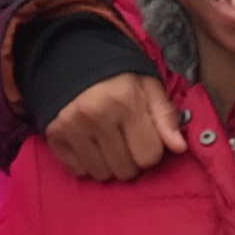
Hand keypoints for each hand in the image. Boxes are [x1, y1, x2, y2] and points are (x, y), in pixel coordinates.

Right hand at [43, 72, 185, 181]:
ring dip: (109, 164)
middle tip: (126, 140)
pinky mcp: (54, 136)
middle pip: (125, 170)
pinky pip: (78, 171)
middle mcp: (96, 116)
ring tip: (107, 143)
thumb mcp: (148, 86)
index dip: (151, 149)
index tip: (144, 136)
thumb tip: (180, 148)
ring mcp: (72, 127)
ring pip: (101, 174)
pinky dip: (87, 163)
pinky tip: (89, 145)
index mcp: (126, 102)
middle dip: (131, 160)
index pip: (149, 156)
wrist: (71, 59)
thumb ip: (166, 116)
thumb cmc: (118, 76)